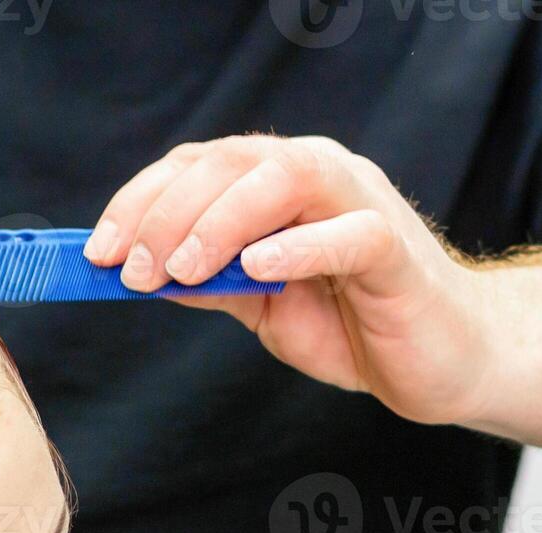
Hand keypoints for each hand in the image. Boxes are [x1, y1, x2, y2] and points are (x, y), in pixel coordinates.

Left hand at [85, 135, 508, 426]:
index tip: (99, 251)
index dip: (141, 200)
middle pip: (231, 162)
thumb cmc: (354, 323)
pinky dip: (298, 246)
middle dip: (168, 213)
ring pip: (284, 177)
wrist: (442, 360)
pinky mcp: (395, 251)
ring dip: (220, 220)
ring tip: (182, 268)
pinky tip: (256, 268)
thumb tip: (137, 274)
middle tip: (133, 269)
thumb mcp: (261, 304)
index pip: (199, 165)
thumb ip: (208, 281)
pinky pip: (348, 234)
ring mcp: (361, 205)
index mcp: (280, 183)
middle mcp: (320, 177)